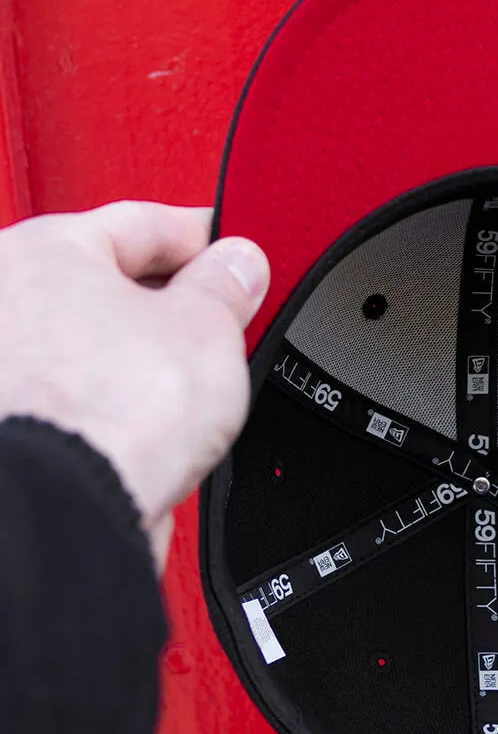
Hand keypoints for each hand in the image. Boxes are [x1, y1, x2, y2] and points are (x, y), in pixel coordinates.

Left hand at [0, 201, 269, 572]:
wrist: (70, 511)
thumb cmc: (111, 415)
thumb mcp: (208, 326)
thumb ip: (227, 284)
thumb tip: (238, 265)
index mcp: (39, 252)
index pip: (142, 222)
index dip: (206, 237)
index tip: (239, 253)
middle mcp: (1, 304)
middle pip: (113, 282)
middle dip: (177, 299)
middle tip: (230, 314)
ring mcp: (4, 370)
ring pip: (98, 341)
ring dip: (150, 353)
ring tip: (199, 377)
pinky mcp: (16, 426)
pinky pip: (87, 392)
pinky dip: (124, 398)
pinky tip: (160, 420)